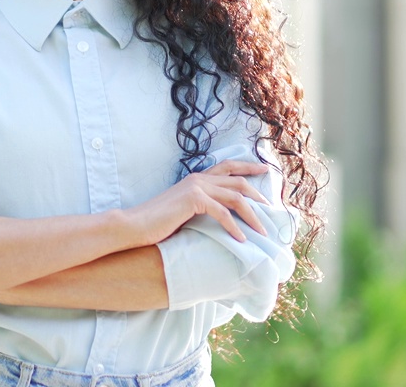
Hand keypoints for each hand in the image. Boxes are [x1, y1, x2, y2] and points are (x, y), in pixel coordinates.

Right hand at [125, 159, 270, 244]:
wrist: (134, 225)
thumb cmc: (155, 222)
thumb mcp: (182, 211)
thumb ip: (199, 207)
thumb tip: (218, 216)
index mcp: (196, 179)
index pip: (228, 167)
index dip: (248, 167)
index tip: (265, 170)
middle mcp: (198, 179)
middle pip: (237, 180)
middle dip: (257, 192)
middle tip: (271, 206)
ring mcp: (196, 187)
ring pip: (235, 197)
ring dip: (252, 215)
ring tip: (262, 231)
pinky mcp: (193, 200)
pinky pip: (222, 212)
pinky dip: (234, 227)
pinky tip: (241, 239)